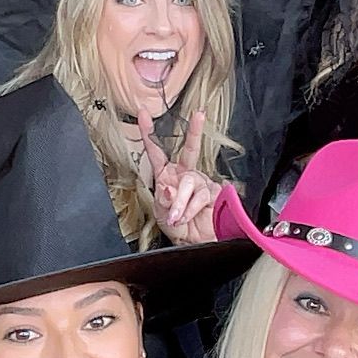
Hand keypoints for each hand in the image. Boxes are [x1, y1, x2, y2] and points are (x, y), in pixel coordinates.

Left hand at [139, 110, 222, 245]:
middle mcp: (184, 176)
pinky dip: (190, 208)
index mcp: (167, 176)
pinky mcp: (214, 193)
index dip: (149, 133)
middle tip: (198, 116)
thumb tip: (168, 187)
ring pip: (190, 182)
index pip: (156, 152)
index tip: (143, 115)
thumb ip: (163, 200)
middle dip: (194, 132)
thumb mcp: (161, 214)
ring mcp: (200, 183)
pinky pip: (201, 196)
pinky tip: (188, 216)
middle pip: (189, 150)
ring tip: (176, 216)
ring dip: (181, 202)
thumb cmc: (178, 227)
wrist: (194, 242)